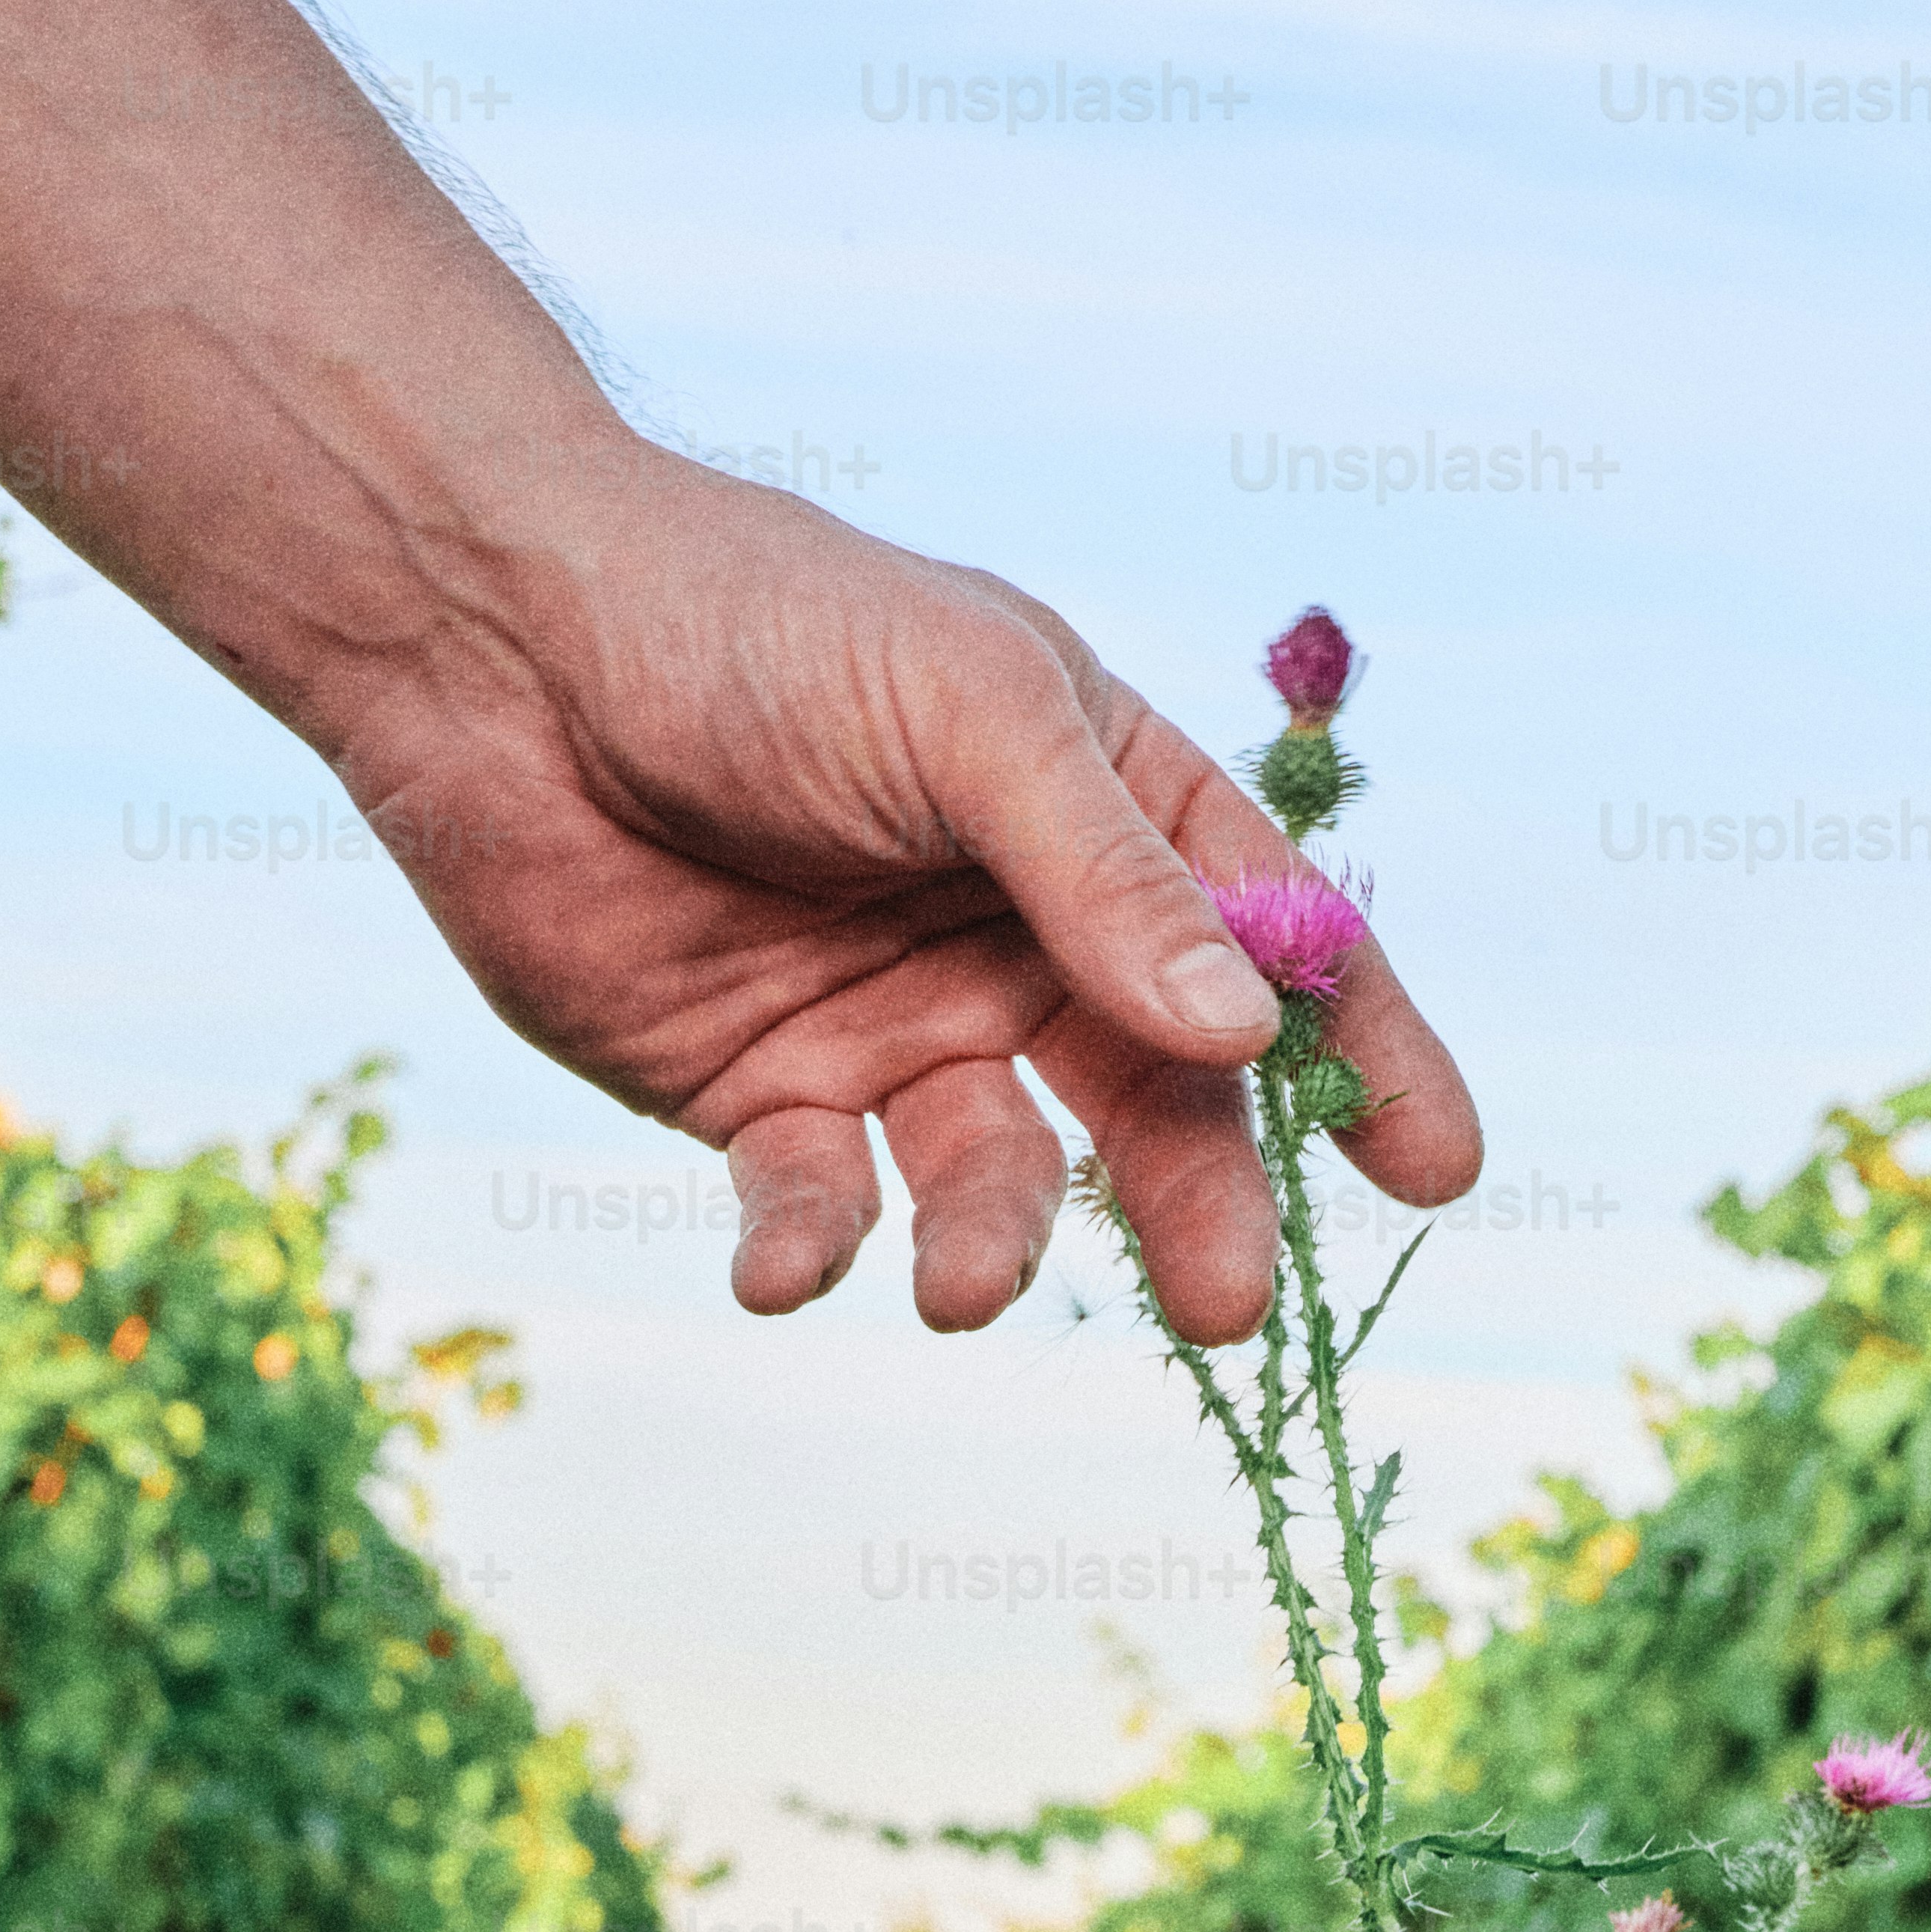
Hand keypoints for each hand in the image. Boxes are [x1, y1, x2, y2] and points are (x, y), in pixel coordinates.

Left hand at [315, 442, 1483, 1336]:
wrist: (494, 638)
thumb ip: (1107, 877)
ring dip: (991, 1244)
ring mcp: (892, 1028)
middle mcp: (1017, 937)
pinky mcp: (757, 1097)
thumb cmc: (752, 624)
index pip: (1273, 952)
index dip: (1362, 1059)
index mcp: (1103, 816)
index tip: (1436, 1172)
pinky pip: (819, 1209)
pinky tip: (788, 1268)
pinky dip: (812, 1250)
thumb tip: (1242, 1035)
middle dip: (1197, 1207)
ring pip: (994, 1180)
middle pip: (1154, 1105)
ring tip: (958, 1285)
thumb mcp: (967, 716)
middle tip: (1225, 1307)